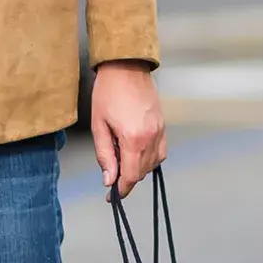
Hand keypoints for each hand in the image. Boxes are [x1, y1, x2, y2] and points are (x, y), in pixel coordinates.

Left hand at [91, 61, 165, 199]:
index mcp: (134, 139)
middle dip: (127, 179)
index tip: (112, 195)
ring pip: (153, 164)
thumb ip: (105, 155)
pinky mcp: (163, 125)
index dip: (121, 189)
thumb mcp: (99, 125)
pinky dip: (150, 158)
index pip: (131, 175)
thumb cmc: (108, 92)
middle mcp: (151, 137)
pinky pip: (161, 151)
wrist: (126, 67)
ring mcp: (160, 131)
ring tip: (121, 161)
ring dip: (138, 169)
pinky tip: (137, 154)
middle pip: (142, 172)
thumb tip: (109, 179)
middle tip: (112, 179)